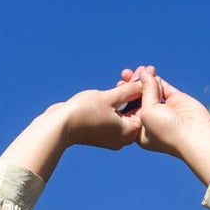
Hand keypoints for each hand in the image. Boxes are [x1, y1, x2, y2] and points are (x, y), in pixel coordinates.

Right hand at [0, 80, 140, 181]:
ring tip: (129, 75)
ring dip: (126, 94)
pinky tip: (118, 86)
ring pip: (125, 112)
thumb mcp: (109, 97)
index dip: (148, 88)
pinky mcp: (102, 134)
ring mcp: (112, 137)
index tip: (150, 71)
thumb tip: (145, 83)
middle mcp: (123, 138)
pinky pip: (115, 115)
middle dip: (137, 89)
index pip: (145, 108)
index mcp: (129, 132)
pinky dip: (117, 103)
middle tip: (142, 70)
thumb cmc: (84, 112)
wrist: (59, 126)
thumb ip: (128, 90)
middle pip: (136, 110)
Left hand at [124, 68, 209, 185]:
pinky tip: (150, 71)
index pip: (129, 110)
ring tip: (138, 69)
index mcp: (140, 130)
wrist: (194, 134)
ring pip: (151, 91)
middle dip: (132, 85)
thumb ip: (144, 92)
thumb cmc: (166, 131)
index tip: (118, 85)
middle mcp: (151, 120)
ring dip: (144, 79)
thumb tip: (145, 73)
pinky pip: (163, 87)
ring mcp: (164, 109)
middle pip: (138, 99)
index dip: (123, 96)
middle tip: (125, 74)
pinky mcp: (175, 100)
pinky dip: (156, 79)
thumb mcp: (147, 112)